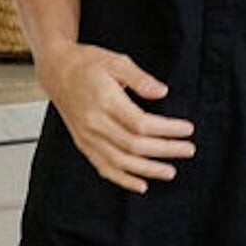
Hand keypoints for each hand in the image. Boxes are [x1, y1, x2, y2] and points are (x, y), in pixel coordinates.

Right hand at [37, 41, 194, 193]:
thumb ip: (140, 78)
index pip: (141, 124)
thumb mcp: (115, 61)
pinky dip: (123, 179)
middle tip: (188, 150)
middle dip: (165, 150)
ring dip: (148, 170)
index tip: (187, 129)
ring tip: (170, 171)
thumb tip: (162, 91)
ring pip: (121, 162)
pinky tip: (141, 185)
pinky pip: (104, 167)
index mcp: (104, 100)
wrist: (57, 70)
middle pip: (134, 145)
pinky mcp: (83, 144)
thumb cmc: (86, 63)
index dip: (167, 130)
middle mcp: (94, 122)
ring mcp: (87, 136)